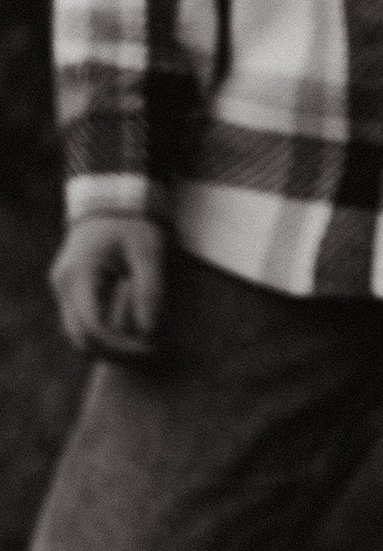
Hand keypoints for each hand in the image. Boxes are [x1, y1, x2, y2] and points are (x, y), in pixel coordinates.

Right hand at [51, 213, 167, 362]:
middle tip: (149, 351)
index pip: (92, 328)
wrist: (111, 199)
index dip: (121, 346)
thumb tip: (149, 331)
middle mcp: (63, 285)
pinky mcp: (70, 290)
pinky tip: (130, 328)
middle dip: (115, 352)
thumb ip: (149, 291)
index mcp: (80, 275)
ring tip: (142, 341)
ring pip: (78, 335)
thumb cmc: (132, 223)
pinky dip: (104, 332)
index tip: (151, 348)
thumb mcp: (148, 253)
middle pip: (80, 338)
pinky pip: (82, 322)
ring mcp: (63, 288)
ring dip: (108, 345)